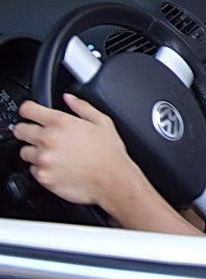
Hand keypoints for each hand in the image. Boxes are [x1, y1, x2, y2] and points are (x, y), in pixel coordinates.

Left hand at [13, 94, 137, 205]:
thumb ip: (82, 106)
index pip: (28, 109)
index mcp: (61, 122)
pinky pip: (33, 170)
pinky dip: (43, 168)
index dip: (30, 110)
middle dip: (29, 131)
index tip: (32, 114)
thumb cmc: (110, 153)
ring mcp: (44, 159)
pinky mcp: (43, 176)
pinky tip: (60, 167)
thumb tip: (69, 98)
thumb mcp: (103, 122)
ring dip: (36, 152)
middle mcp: (48, 139)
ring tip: (56, 155)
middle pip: (20, 130)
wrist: (112, 180)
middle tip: (44, 136)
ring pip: (25, 151)